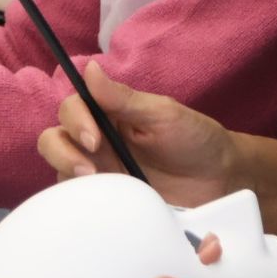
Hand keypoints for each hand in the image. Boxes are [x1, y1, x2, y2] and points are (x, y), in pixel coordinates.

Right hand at [37, 62, 242, 209]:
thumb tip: (90, 68)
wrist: (221, 182)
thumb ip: (124, 97)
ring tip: (94, 186)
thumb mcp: (163, 114)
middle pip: (54, 140)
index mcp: (108, 115)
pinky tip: (96, 209)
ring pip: (60, 173)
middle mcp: (97, 143)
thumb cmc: (195, 139)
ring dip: (66, 176)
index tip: (94, 137)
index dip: (75, 120)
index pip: (72, 109)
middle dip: (61, 152)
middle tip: (89, 168)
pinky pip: (80, 204)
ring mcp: (101, 174)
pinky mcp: (108, 204)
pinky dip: (78, 205)